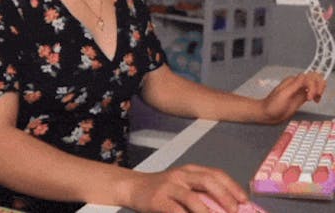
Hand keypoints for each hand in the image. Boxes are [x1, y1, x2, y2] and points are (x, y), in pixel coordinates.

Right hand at [127, 164, 247, 212]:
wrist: (135, 187)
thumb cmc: (164, 189)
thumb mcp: (182, 185)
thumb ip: (200, 192)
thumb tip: (226, 208)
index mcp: (190, 170)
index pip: (215, 173)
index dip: (231, 186)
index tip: (244, 200)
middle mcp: (181, 175)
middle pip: (207, 180)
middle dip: (224, 195)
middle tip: (234, 210)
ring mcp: (169, 186)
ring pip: (192, 198)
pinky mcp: (159, 199)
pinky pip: (176, 211)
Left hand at [259, 72, 325, 123]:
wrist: (267, 114)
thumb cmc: (273, 105)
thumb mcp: (284, 95)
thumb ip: (294, 85)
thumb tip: (305, 75)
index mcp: (292, 81)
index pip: (309, 77)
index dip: (313, 86)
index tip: (309, 98)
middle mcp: (297, 84)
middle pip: (314, 79)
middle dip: (318, 87)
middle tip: (314, 98)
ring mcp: (299, 91)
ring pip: (315, 84)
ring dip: (319, 90)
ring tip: (316, 99)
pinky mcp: (301, 98)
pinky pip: (312, 92)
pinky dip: (317, 94)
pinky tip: (315, 101)